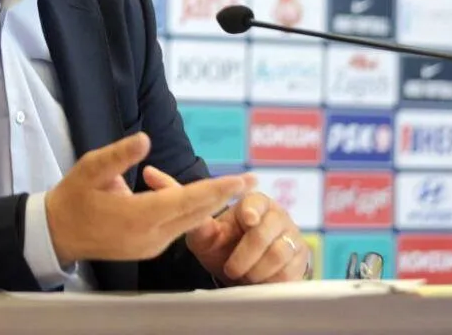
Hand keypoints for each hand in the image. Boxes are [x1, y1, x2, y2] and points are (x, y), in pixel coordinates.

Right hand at [44, 133, 252, 265]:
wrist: (56, 233)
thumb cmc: (72, 198)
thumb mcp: (90, 168)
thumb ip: (119, 154)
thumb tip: (146, 140)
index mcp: (137, 217)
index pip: (186, 201)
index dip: (216, 189)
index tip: (240, 180)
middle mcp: (149, 236)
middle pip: (196, 214)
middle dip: (226, 196)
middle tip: (253, 180)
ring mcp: (150, 246)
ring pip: (190, 223)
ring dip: (212, 204)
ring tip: (235, 186)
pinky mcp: (148, 248)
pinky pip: (178, 228)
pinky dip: (194, 212)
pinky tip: (205, 198)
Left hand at [143, 166, 308, 284]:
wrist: (247, 273)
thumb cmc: (222, 245)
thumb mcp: (202, 229)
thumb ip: (180, 201)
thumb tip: (149, 172)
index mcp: (253, 201)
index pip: (255, 201)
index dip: (250, 211)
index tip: (246, 221)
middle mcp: (277, 214)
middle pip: (265, 231)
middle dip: (245, 255)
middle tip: (231, 269)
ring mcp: (292, 235)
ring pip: (278, 253)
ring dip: (255, 270)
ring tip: (242, 274)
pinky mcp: (302, 259)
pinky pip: (290, 272)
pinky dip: (271, 280)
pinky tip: (260, 280)